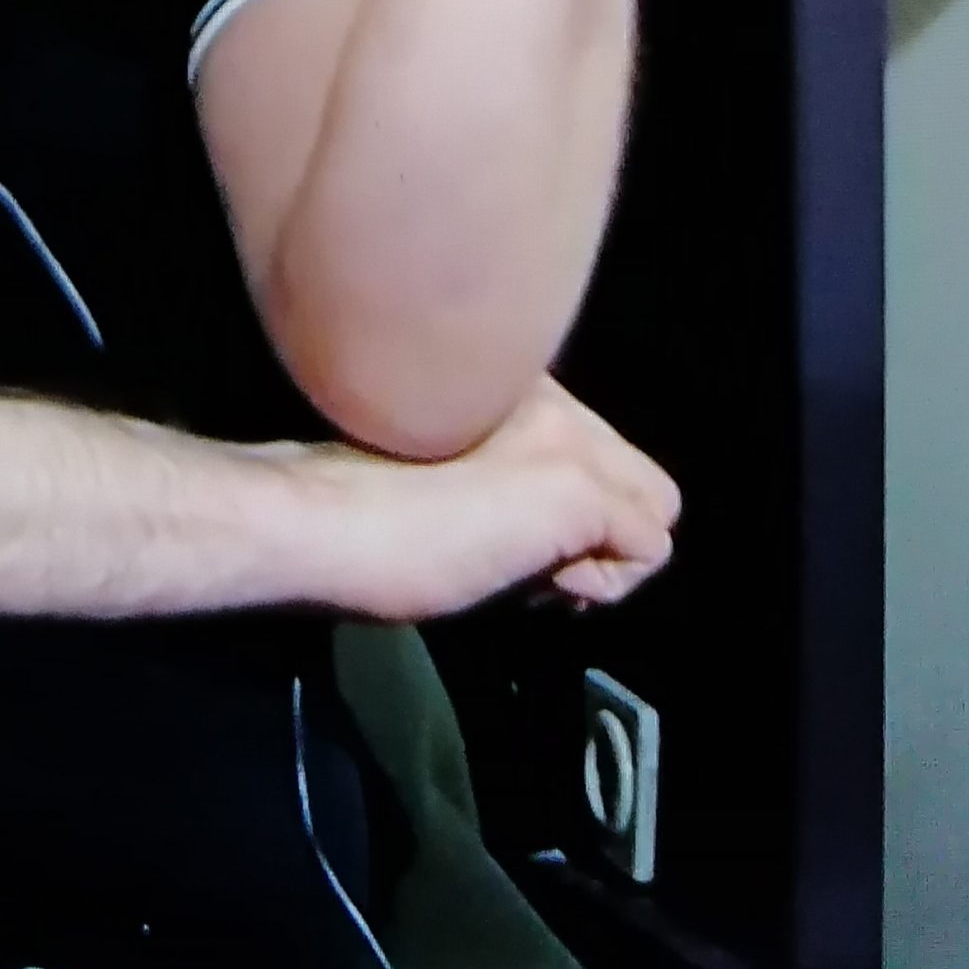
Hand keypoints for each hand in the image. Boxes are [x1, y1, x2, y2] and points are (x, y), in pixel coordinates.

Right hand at [312, 374, 680, 621]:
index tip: (502, 540)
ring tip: (512, 564)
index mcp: (512, 384)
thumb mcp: (447, 482)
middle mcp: (550, 395)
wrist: (318, 519)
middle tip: (513, 560)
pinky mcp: (576, 488)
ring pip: (651, 516)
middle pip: (637, 481)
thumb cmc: (357, 515)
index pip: (598, 454)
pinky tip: (526, 575)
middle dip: (593, 537)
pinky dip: (596, 584)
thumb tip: (565, 545)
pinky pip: (645, 551)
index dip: (567, 513)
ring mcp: (567, 437)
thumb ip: (502, 481)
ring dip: (594, 562)